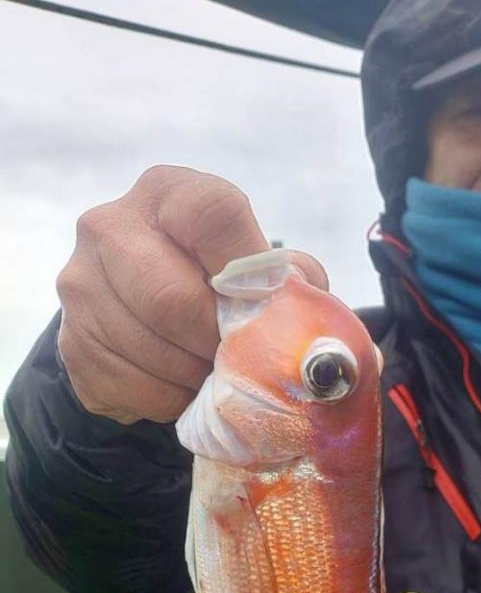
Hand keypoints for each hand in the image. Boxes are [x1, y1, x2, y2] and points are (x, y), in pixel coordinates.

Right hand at [56, 165, 327, 423]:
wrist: (152, 309)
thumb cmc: (223, 282)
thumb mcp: (264, 267)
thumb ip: (292, 280)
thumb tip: (299, 307)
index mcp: (168, 193)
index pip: (213, 215)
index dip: (248, 268)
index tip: (261, 305)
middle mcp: (109, 226)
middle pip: (169, 299)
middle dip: (214, 342)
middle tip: (236, 358)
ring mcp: (79, 284)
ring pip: (147, 350)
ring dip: (192, 376)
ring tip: (211, 373)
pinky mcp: (69, 341)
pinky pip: (127, 385)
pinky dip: (166, 399)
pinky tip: (180, 385)